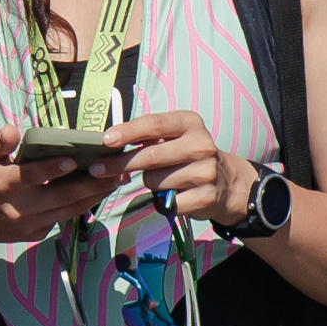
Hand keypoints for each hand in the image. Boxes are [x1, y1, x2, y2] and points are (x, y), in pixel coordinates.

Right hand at [0, 124, 123, 250]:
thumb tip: (12, 130)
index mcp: (2, 185)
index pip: (30, 177)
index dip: (50, 170)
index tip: (72, 160)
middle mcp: (18, 208)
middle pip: (60, 197)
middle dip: (90, 184)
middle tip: (114, 170)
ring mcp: (29, 224)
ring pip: (68, 210)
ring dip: (94, 196)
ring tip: (116, 180)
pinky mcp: (35, 233)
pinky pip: (62, 219)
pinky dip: (81, 206)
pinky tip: (97, 193)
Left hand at [104, 110, 252, 227]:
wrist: (228, 183)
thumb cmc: (188, 156)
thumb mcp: (174, 137)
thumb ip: (147, 136)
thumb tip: (109, 143)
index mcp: (190, 123)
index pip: (154, 125)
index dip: (127, 132)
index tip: (105, 140)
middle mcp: (201, 145)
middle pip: (150, 156)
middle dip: (120, 164)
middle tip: (98, 169)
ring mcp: (206, 172)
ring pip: (154, 181)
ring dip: (149, 183)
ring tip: (163, 180)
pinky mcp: (205, 197)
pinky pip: (166, 202)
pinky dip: (161, 201)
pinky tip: (173, 195)